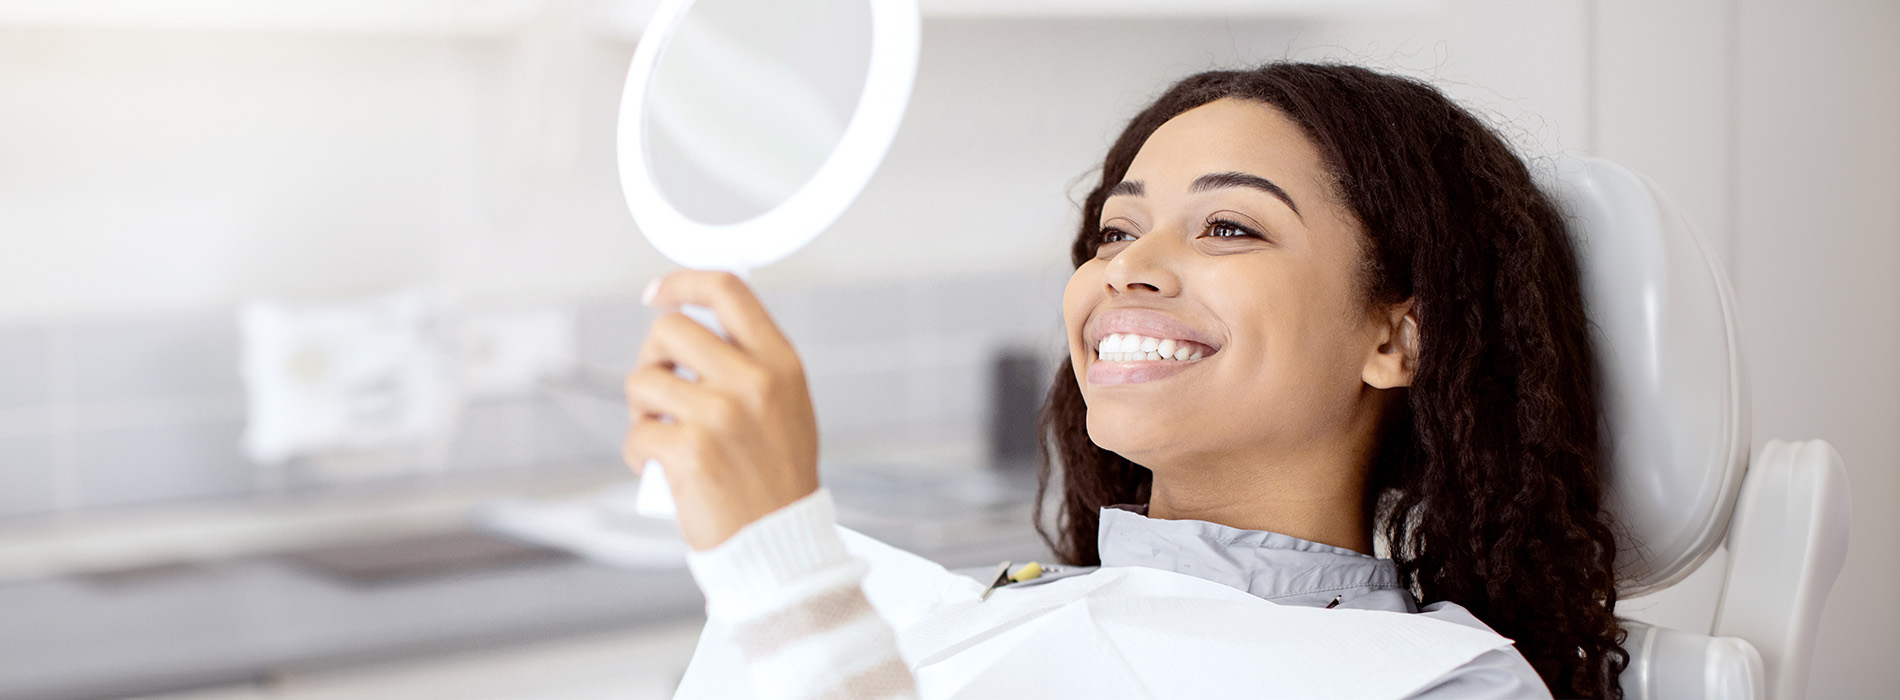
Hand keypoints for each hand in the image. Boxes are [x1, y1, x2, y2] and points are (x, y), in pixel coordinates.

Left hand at [622, 271, 819, 550]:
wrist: (779, 544)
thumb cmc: (776, 479)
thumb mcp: (786, 407)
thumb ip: (750, 364)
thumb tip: (693, 327)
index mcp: (780, 364)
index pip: (728, 292)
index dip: (684, 282)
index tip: (658, 292)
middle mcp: (754, 382)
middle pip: (670, 329)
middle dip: (652, 356)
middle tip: (659, 389)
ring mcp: (721, 415)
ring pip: (642, 381)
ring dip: (642, 410)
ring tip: (664, 436)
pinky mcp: (690, 451)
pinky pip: (637, 433)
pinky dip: (640, 452)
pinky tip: (662, 470)